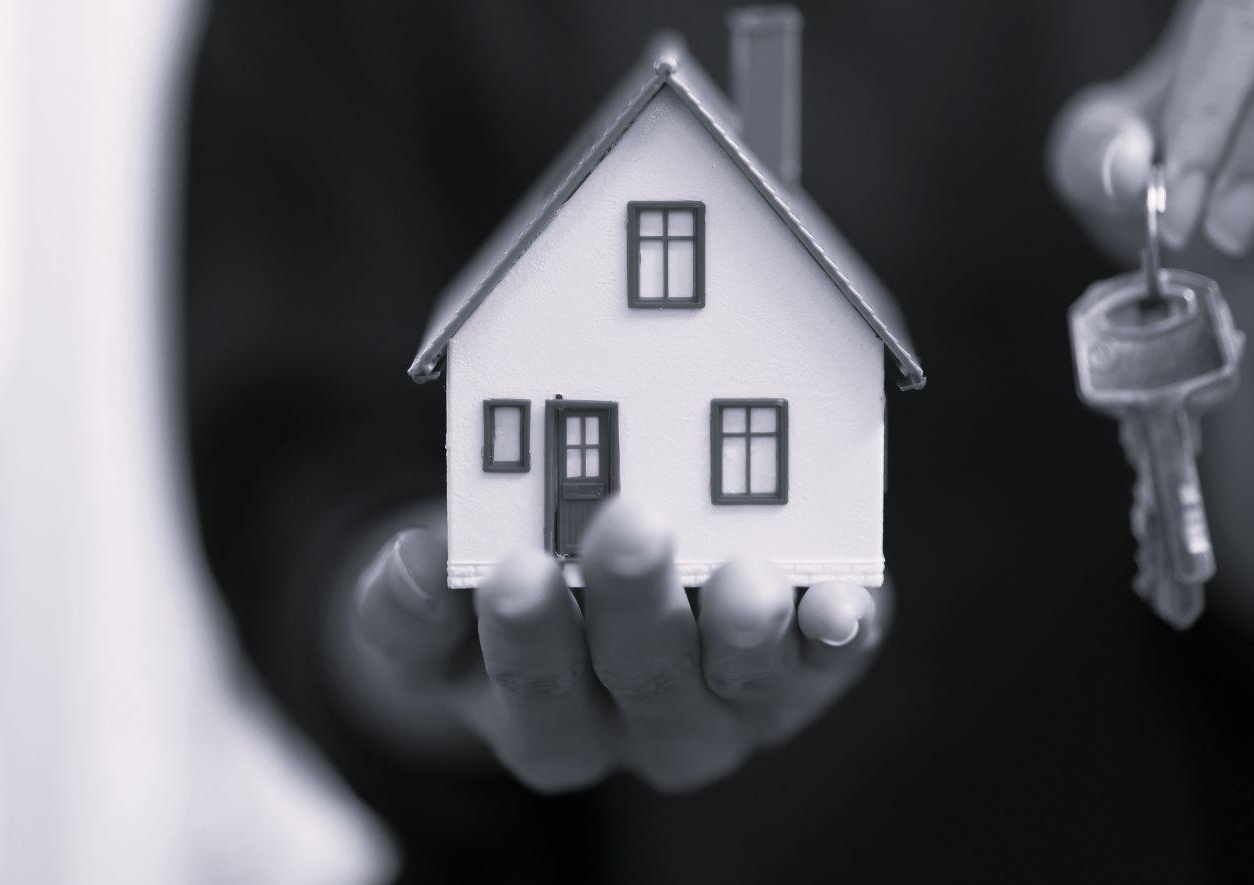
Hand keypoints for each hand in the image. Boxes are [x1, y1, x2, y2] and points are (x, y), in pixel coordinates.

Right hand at [349, 498, 887, 792]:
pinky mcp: (812, 664)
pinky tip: (844, 601)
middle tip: (632, 521)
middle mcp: (652, 732)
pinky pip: (833, 660)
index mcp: (552, 727)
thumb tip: (413, 560)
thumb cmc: (513, 593)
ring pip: (747, 686)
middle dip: (639, 607)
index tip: (514, 569)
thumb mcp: (436, 616)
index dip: (529, 639)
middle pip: (649, 688)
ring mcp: (739, 705)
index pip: (539, 699)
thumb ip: (409, 605)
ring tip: (743, 577)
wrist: (603, 592)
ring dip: (748, 631)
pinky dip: (841, 633)